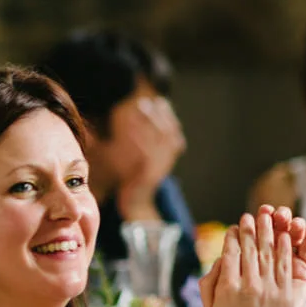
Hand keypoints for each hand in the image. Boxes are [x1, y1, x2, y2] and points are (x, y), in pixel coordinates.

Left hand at [116, 96, 183, 217]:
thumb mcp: (146, 163)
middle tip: (150, 101)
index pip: (174, 132)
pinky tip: (131, 127)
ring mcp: (158, 167)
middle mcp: (166, 161)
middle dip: (160, 115)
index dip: (169, 116)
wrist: (135, 205)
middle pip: (168, 132)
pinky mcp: (148, 173)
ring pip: (157, 139)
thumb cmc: (137, 182)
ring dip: (149, 121)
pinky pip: (144, 151)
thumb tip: (147, 127)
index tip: (162, 102)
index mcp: (168, 157)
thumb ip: (150, 147)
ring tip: (141, 107)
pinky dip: (139, 137)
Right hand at [200, 205, 305, 306]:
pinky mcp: (287, 296)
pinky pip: (286, 267)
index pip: (230, 253)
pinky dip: (286, 249)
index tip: (234, 227)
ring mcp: (270, 291)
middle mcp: (249, 286)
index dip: (232, 237)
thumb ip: (210, 283)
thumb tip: (219, 260)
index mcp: (227, 289)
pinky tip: (285, 237)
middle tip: (250, 216)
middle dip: (250, 229)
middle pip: (251, 249)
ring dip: (269, 232)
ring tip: (269, 217)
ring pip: (270, 253)